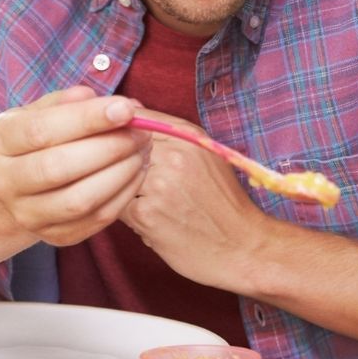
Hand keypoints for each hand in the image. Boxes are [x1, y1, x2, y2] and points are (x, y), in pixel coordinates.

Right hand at [0, 87, 150, 246]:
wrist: (18, 188)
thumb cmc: (39, 140)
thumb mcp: (44, 111)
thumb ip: (72, 102)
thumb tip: (109, 102)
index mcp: (0, 140)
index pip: (42, 130)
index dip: (88, 119)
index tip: (126, 108)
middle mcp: (5, 181)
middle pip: (59, 167)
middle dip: (110, 147)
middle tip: (142, 132)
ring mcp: (27, 214)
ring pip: (79, 200)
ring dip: (121, 174)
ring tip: (142, 151)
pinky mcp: (54, 237)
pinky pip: (96, 219)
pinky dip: (124, 194)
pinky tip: (136, 172)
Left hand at [120, 112, 263, 287]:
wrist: (243, 248)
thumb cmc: (222, 203)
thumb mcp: (205, 156)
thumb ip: (169, 133)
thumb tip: (128, 110)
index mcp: (188, 136)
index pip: (135, 118)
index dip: (120, 132)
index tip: (121, 147)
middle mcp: (175, 155)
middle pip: (120, 146)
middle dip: (117, 162)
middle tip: (136, 182)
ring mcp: (159, 185)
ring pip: (114, 176)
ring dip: (121, 188)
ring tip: (146, 202)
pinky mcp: (147, 215)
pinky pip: (116, 204)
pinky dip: (127, 214)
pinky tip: (149, 220)